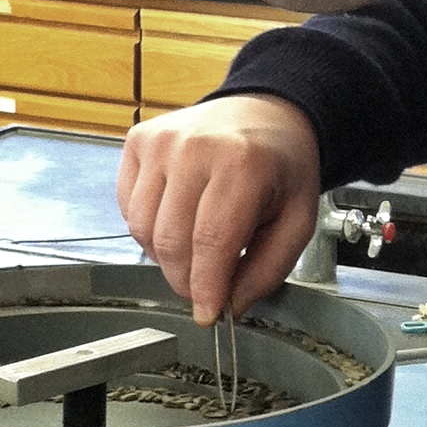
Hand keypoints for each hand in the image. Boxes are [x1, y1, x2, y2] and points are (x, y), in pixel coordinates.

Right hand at [118, 95, 321, 324]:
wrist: (265, 112)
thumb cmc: (281, 166)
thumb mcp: (297, 220)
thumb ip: (267, 269)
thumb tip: (229, 304)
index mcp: (243, 163)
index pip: (210, 242)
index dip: (205, 287)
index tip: (207, 314)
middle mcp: (195, 147)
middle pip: (171, 240)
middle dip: (185, 280)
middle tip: (203, 289)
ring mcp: (161, 141)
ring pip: (142, 228)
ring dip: (165, 257)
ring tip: (194, 250)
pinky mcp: (139, 141)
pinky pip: (129, 208)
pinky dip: (148, 229)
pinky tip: (176, 222)